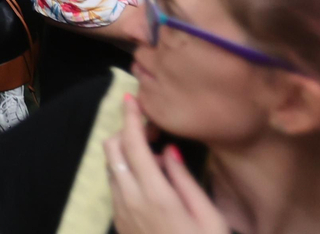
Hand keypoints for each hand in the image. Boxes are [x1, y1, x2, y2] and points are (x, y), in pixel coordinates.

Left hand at [106, 95, 228, 233]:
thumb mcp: (208, 216)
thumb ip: (184, 179)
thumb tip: (168, 150)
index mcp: (154, 195)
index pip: (131, 145)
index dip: (129, 118)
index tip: (130, 98)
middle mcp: (130, 200)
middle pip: (112, 150)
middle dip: (125, 132)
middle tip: (151, 130)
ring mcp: (121, 212)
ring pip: (111, 167)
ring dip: (124, 153)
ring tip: (153, 153)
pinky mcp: (120, 223)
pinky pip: (115, 186)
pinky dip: (124, 171)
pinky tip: (148, 177)